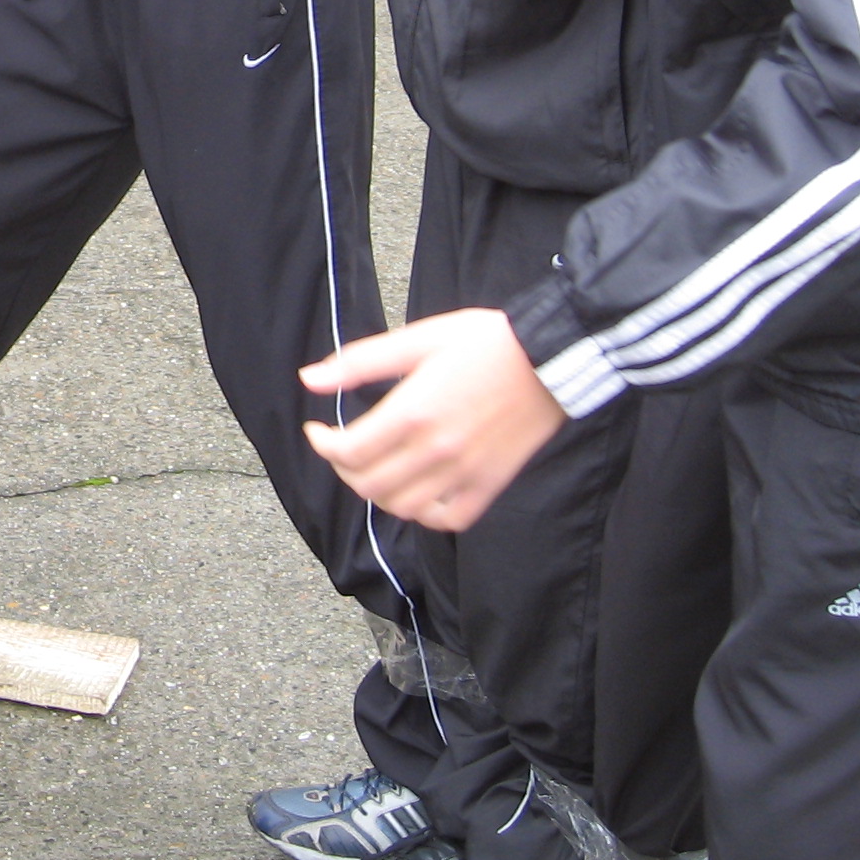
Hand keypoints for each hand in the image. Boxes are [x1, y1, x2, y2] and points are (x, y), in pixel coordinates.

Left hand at [299, 309, 567, 531]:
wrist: (551, 355)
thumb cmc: (484, 341)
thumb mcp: (417, 339)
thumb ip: (359, 363)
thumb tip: (308, 380)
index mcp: (412, 411)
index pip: (348, 451)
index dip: (323, 444)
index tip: (318, 431)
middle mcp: (436, 450)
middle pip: (368, 485)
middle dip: (343, 469)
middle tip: (343, 448)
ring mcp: (465, 472)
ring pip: (403, 508)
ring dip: (378, 493)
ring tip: (376, 468)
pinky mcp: (491, 484)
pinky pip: (450, 520)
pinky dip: (425, 514)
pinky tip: (417, 490)